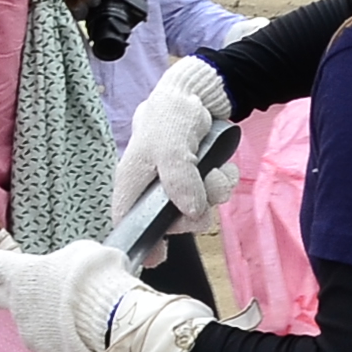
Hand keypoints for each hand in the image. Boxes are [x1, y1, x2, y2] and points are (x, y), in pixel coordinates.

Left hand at [0, 235, 212, 351]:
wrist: (117, 324)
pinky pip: (57, 342)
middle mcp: (19, 307)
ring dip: (54, 315)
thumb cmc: (99, 280)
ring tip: (86, 311)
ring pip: (40, 321)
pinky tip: (90, 330)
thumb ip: (62, 263)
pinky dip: (69, 335)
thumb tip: (63, 278)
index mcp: (23, 276)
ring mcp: (32, 336)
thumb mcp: (82, 253)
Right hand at [110, 57, 236, 235]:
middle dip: (193, 214)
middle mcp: (153, 190)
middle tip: (203, 197)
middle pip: (171, 223)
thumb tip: (189, 211)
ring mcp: (177, 186)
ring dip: (213, 194)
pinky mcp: (197, 179)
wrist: (196, 94)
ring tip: (214, 172)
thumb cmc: (170, 117)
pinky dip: (223, 183)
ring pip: (197, 210)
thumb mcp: (169, 146)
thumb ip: (177, 179)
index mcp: (132, 183)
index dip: (141, 242)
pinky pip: (214, 195)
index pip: (128, 222)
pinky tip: (222, 168)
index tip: (159, 257)